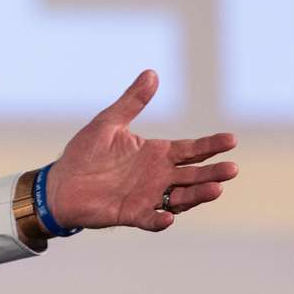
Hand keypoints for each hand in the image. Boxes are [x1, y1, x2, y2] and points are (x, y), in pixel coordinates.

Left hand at [45, 70, 237, 231]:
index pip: (191, 149)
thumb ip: (133, 101)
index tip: (231, 139)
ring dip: (197, 195)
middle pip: (193, 175)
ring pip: (180, 198)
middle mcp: (157, 176)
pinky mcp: (131, 214)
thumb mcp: (110, 122)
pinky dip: (160, 220)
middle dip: (213, 172)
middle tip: (232, 168)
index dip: (211, 145)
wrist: (61, 182)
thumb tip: (152, 72)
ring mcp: (147, 197)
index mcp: (155, 154)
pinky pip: (150, 219)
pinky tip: (168, 217)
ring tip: (215, 189)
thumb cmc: (86, 152)